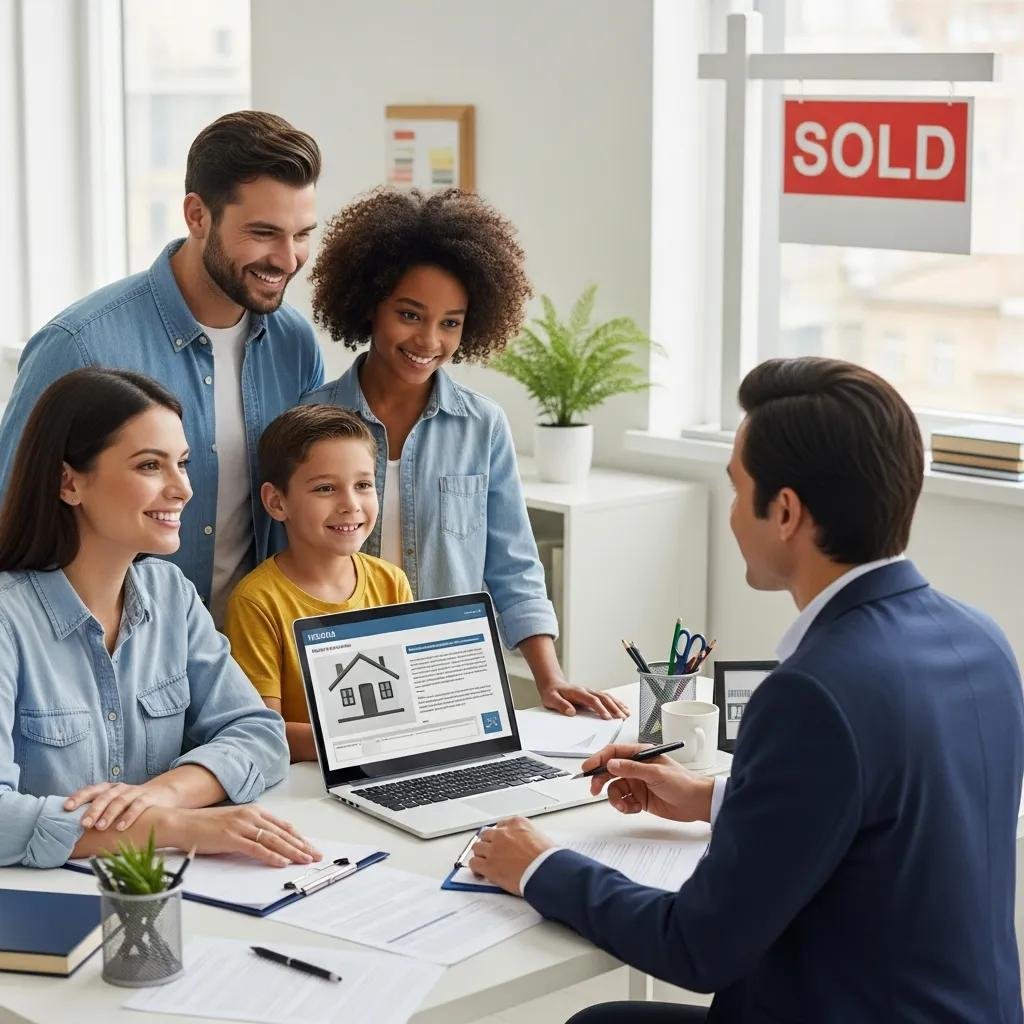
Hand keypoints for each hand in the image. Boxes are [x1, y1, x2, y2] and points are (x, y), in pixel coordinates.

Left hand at [66, 781, 180, 832]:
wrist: (162, 794)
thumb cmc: (131, 804)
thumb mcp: (114, 803)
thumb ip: (98, 810)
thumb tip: (70, 826)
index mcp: (109, 789)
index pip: (91, 790)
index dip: (78, 797)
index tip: (66, 807)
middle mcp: (120, 788)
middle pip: (104, 796)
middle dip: (93, 810)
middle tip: (83, 824)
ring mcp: (135, 792)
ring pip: (120, 800)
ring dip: (109, 814)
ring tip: (100, 827)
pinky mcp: (148, 798)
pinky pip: (138, 805)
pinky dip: (129, 816)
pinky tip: (121, 827)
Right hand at [167, 805, 322, 867]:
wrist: (180, 823)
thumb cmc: (204, 826)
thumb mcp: (233, 823)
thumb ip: (250, 830)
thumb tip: (267, 844)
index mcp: (253, 811)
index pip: (282, 826)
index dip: (298, 837)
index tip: (310, 847)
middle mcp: (250, 816)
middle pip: (282, 833)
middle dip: (301, 845)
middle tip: (315, 855)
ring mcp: (241, 826)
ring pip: (274, 840)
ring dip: (292, 851)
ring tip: (304, 860)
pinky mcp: (231, 838)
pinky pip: (256, 848)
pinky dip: (271, 856)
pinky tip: (282, 862)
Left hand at [466, 816, 555, 895]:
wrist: (546, 871)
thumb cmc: (548, 858)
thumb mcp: (541, 838)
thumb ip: (528, 837)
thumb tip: (527, 845)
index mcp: (516, 823)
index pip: (501, 825)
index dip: (499, 835)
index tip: (500, 841)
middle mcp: (503, 834)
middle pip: (486, 834)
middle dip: (488, 843)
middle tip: (491, 851)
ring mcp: (494, 849)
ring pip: (477, 847)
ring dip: (481, 854)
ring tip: (484, 861)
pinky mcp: (489, 866)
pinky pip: (474, 863)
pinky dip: (476, 868)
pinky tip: (480, 873)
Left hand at [539, 681, 629, 719]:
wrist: (553, 684)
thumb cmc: (552, 693)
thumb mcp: (551, 699)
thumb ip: (560, 705)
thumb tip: (570, 711)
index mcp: (577, 692)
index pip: (592, 700)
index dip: (600, 708)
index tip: (607, 717)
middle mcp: (586, 691)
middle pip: (603, 698)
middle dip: (614, 708)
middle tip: (622, 718)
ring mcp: (591, 692)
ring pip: (607, 697)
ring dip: (618, 705)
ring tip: (626, 714)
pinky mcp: (593, 694)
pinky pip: (607, 697)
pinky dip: (616, 702)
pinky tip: (623, 707)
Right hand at [582, 743, 713, 822]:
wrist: (696, 803)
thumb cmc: (683, 783)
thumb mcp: (656, 773)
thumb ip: (632, 768)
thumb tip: (611, 764)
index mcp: (641, 754)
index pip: (614, 752)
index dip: (598, 759)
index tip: (587, 768)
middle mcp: (637, 767)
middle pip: (610, 770)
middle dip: (601, 780)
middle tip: (594, 790)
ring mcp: (637, 783)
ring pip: (615, 788)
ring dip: (616, 798)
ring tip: (625, 805)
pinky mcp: (640, 798)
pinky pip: (623, 801)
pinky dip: (625, 806)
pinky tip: (636, 808)